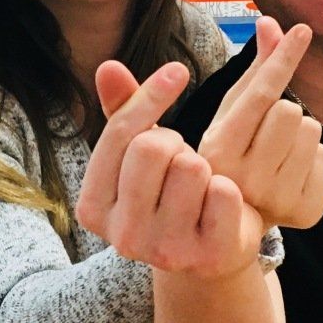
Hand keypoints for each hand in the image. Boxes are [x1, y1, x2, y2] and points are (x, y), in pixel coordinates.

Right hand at [77, 59, 262, 278]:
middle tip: (181, 159)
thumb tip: (108, 65)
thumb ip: (123, 112)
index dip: (150, 95)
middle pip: (152, 147)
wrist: (209, 255)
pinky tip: (221, 208)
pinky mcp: (207, 256)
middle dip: (175, 141)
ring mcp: (164, 251)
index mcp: (93, 209)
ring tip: (199, 187)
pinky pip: (224, 192)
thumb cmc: (168, 195)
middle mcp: (123, 237)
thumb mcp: (138, 158)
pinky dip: (229, 191)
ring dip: (203, 167)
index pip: (120, 134)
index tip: (177, 71)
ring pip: (191, 166)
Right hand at [198, 16, 322, 230]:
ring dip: (299, 133)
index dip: (283, 58)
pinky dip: (312, 158)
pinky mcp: (307, 211)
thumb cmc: (231, 154)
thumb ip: (253, 70)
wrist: (237, 221)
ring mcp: (278, 198)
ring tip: (278, 152)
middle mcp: (247, 178)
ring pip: (312, 130)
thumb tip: (269, 22)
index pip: (260, 94)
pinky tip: (291, 173)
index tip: (302, 30)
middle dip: (284, 111)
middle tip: (266, 131)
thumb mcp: (230, 114)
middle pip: (291, 110)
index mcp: (219, 149)